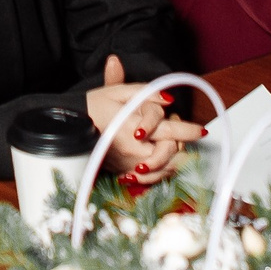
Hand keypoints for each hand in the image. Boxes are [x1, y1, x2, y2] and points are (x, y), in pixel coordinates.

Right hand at [87, 54, 205, 185]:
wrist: (69, 127)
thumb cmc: (93, 106)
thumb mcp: (117, 92)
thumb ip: (145, 92)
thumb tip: (168, 97)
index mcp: (132, 126)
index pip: (169, 131)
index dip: (188, 130)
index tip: (201, 130)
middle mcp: (132, 148)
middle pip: (170, 153)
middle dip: (182, 144)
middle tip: (186, 135)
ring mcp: (128, 162)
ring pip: (163, 168)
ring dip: (175, 159)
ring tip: (179, 149)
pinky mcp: (123, 171)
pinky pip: (150, 178)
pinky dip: (162, 171)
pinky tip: (164, 163)